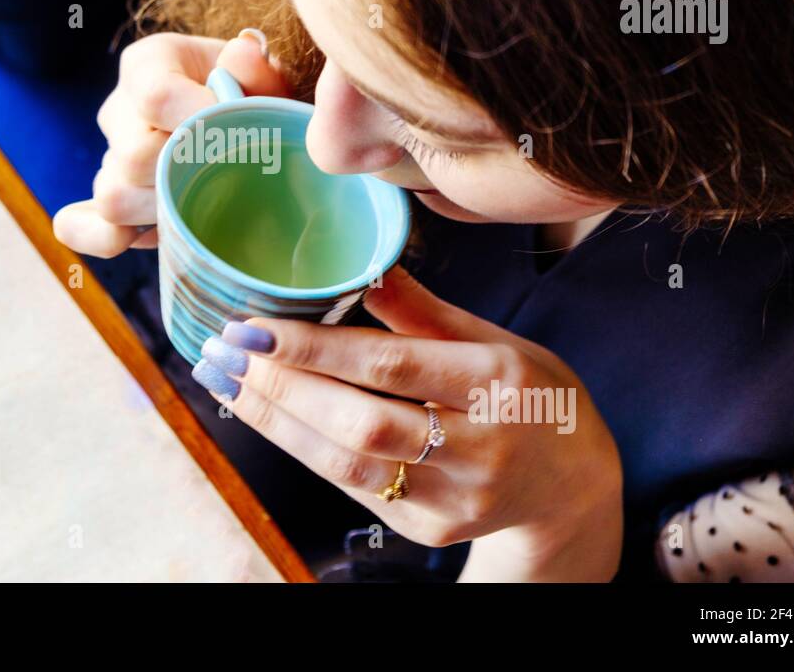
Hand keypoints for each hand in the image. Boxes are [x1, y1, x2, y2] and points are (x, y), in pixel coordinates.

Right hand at [53, 30, 291, 257]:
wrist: (238, 124)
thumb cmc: (251, 97)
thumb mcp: (263, 75)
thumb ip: (256, 69)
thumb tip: (242, 55)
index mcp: (148, 64)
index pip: (156, 96)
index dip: (198, 121)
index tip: (238, 132)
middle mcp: (119, 109)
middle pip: (133, 156)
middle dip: (186, 174)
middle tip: (229, 175)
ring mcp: (109, 158)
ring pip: (113, 196)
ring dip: (162, 211)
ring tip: (202, 203)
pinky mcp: (106, 202)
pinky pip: (82, 225)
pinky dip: (101, 238)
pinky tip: (135, 238)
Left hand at [194, 267, 623, 581]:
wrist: (571, 483)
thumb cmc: (530, 394)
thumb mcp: (496, 339)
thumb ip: (425, 310)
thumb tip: (363, 265)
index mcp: (496, 384)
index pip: (391, 365)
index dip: (314, 347)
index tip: (253, 326)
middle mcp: (479, 446)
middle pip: (360, 423)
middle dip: (280, 388)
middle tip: (222, 353)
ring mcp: (454, 496)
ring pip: (346, 464)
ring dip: (275, 423)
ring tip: (226, 384)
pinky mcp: (429, 528)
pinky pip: (352, 486)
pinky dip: (302, 448)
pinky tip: (267, 416)